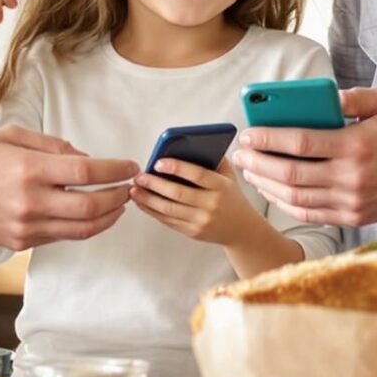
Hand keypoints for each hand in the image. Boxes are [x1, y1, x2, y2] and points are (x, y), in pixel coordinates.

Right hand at [0, 127, 136, 250]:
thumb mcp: (11, 134)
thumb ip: (52, 145)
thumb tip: (85, 157)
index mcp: (28, 169)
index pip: (87, 172)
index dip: (115, 170)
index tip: (130, 166)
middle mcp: (29, 202)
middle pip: (91, 206)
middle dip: (118, 197)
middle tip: (129, 187)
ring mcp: (25, 227)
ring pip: (81, 229)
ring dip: (107, 217)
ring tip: (117, 204)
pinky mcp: (20, 242)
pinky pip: (61, 237)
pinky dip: (82, 227)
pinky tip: (90, 214)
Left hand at [131, 158, 270, 247]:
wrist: (241, 230)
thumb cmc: (231, 198)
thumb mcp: (229, 176)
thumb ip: (214, 159)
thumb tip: (189, 143)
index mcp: (221, 187)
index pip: (197, 175)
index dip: (177, 168)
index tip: (158, 162)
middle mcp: (211, 205)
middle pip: (178, 193)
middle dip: (154, 184)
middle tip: (139, 176)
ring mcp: (201, 221)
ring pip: (169, 209)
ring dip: (147, 199)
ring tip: (134, 189)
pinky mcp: (192, 232)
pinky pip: (168, 221)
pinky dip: (152, 211)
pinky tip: (142, 202)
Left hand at [230, 87, 376, 228]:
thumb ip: (350, 96)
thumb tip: (317, 97)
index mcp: (357, 145)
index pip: (300, 143)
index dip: (268, 139)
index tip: (247, 134)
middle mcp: (353, 177)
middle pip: (291, 174)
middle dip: (259, 164)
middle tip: (240, 155)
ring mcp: (354, 201)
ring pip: (297, 198)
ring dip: (267, 185)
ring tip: (251, 172)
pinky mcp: (356, 217)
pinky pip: (312, 214)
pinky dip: (287, 204)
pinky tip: (273, 191)